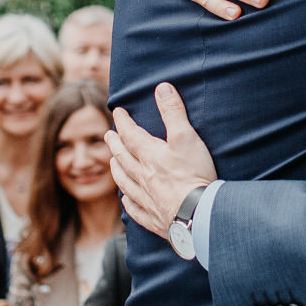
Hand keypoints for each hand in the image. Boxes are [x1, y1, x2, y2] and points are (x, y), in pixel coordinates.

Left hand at [107, 83, 219, 239]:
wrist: (197, 214)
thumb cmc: (193, 174)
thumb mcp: (186, 136)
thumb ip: (173, 112)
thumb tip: (162, 88)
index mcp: (149, 155)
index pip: (130, 134)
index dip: (123, 121)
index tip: (117, 112)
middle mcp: (142, 176)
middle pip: (122, 158)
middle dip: (114, 144)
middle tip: (108, 136)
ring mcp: (146, 198)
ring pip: (125, 182)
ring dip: (117, 170)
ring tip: (112, 163)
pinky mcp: (154, 218)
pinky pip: (135, 209)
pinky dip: (128, 203)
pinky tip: (126, 201)